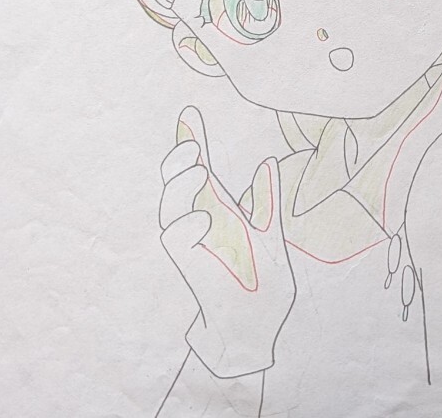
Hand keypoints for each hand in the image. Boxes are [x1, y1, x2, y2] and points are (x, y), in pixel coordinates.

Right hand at [159, 106, 295, 377]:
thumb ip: (267, 200)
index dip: (191, 141)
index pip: (201, 170)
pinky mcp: (189, 264)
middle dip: (179, 158)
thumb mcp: (271, 233)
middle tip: (194, 142)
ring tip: (199, 167)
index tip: (190, 113)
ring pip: (169, 205)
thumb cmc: (264, 284)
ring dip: (179, 184)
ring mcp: (193, 243)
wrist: (259, 327)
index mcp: (220, 210)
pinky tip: (205, 218)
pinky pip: (175, 239)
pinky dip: (186, 225)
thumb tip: (265, 162)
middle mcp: (201, 221)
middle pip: (177, 181)